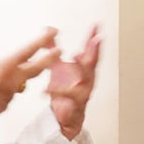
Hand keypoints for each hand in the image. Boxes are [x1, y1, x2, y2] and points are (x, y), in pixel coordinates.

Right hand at [0, 15, 60, 143]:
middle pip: (37, 68)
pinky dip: (17, 83)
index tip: (53, 32)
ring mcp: (9, 96)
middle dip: (50, 58)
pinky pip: (14, 91)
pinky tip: (12, 81)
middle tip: (60, 50)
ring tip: (39, 63)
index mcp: (3, 69)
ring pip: (26, 81)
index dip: (42, 40)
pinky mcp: (5, 106)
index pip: (28, 51)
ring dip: (34, 71)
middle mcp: (11, 83)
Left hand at [47, 25, 100, 139]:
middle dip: (95, 50)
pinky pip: (68, 95)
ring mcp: (84, 91)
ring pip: (86, 78)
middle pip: (93, 62)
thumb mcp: (57, 68)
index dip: (93, 38)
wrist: (63, 117)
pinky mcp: (76, 103)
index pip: (90, 51)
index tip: (96, 26)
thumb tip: (48, 32)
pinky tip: (47, 89)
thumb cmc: (64, 94)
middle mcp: (87, 79)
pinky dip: (57, 91)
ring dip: (82, 66)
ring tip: (76, 56)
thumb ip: (53, 51)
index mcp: (83, 70)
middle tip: (97, 38)